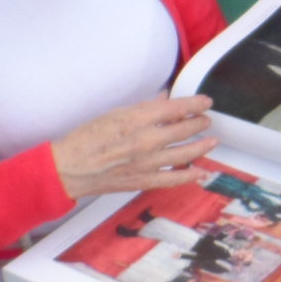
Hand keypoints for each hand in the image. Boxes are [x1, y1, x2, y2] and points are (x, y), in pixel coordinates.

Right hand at [51, 96, 216, 199]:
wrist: (69, 168)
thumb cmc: (86, 138)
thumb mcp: (114, 114)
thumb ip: (143, 109)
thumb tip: (164, 100)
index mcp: (136, 119)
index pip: (175, 108)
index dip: (194, 104)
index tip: (205, 102)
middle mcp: (145, 140)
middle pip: (183, 130)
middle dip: (199, 123)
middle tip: (206, 120)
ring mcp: (146, 163)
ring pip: (183, 153)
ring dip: (201, 146)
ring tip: (211, 140)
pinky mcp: (143, 181)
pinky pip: (172, 179)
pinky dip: (189, 176)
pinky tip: (202, 172)